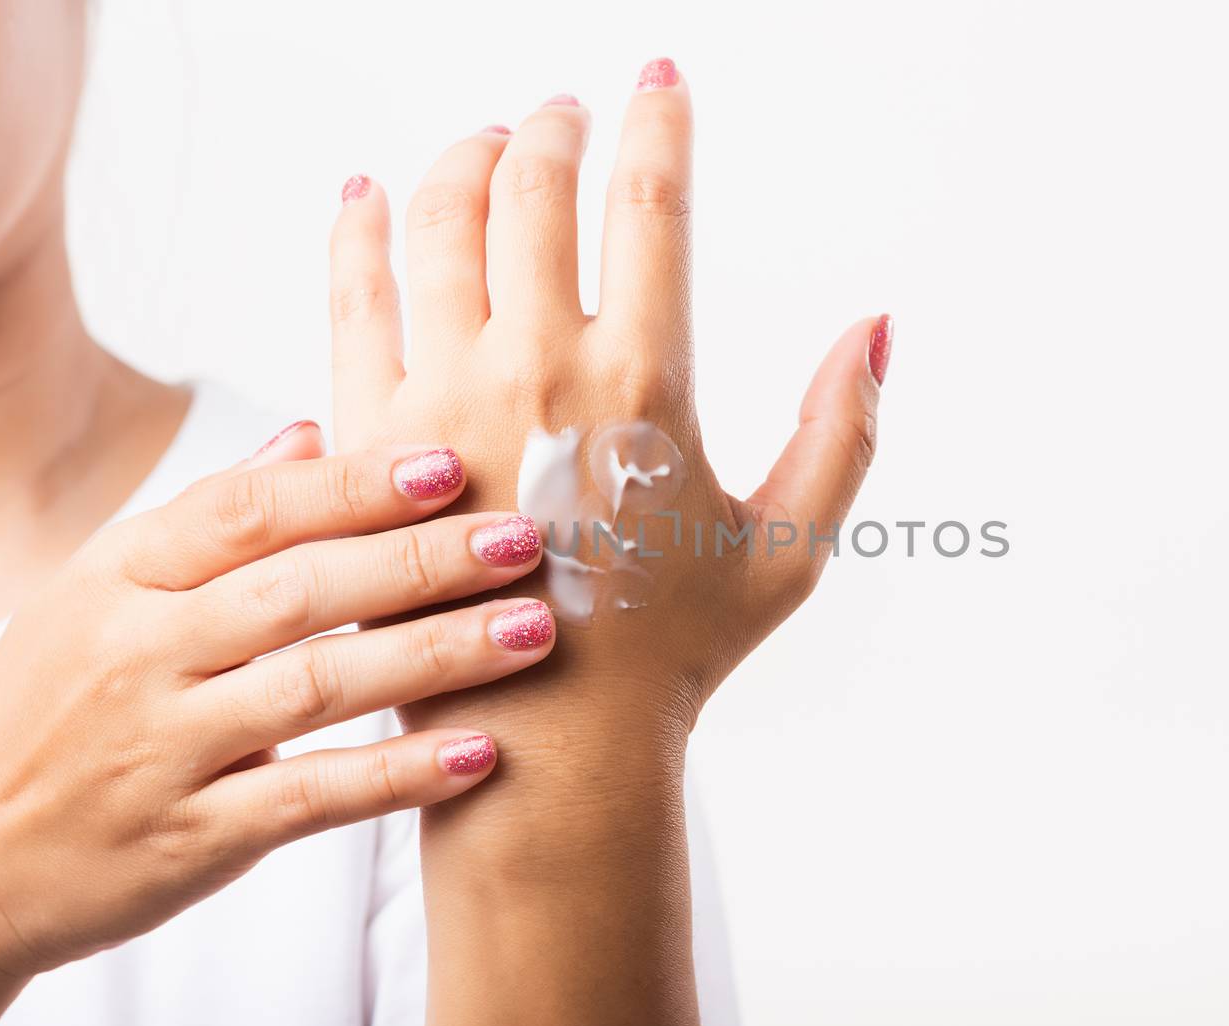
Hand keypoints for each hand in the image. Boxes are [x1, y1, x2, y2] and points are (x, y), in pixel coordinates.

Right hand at [0, 423, 552, 992]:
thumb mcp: (103, 592)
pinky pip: (309, 799)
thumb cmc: (55, 706)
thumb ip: (212, 515)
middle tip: (526, 540)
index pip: (249, 512)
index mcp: (121, 577)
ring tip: (533, 631)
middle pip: (299, 590)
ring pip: (317, 687)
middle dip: (422, 561)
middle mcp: (139, 654)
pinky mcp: (190, 838)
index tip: (453, 465)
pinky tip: (480, 751)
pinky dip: (398, 774)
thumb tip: (313, 432)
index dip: (356, 485)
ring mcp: (163, 749)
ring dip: (437, 656)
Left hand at [325, 60, 889, 1025]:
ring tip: (483, 140)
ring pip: (436, 222)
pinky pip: (348, 298)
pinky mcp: (363, 438)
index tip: (658, 75)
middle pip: (531, 187)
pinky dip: (358, 230)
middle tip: (563, 111)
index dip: (658, 120)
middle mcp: (534, 370)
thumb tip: (880, 325)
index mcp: (644, 382)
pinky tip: (367, 195)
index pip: (649, 202)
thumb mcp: (788, 547)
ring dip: (461, 157)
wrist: (542, 747)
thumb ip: (842, 430)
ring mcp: (437, 400)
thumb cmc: (673, 653)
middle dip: (551, 126)